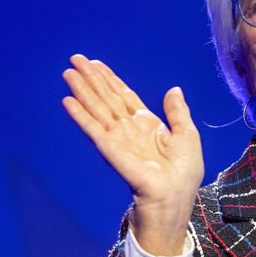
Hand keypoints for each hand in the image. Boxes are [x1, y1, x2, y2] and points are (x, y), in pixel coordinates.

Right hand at [62, 54, 202, 254]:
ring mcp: (118, 139)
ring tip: (68, 73)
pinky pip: (93, 129)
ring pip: (97, 109)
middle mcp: (128, 129)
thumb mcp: (187, 135)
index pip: (124, 96)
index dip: (110, 79)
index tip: (95, 64)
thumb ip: (177, 112)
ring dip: (82, 91)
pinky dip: (81, 115)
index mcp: (147, 124)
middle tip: (75, 59)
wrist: (175, 198)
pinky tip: (69, 101)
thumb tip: (173, 88)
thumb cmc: (184, 172)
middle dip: (91, 79)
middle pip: (106, 98)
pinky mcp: (111, 151)